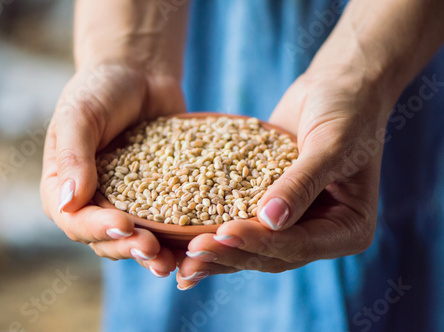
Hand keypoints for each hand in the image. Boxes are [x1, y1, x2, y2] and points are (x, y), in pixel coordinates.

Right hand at [40, 63, 184, 276]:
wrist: (139, 74)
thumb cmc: (101, 89)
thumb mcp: (80, 116)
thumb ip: (73, 157)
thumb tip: (67, 201)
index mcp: (66, 188)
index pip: (75, 220)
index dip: (97, 229)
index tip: (123, 225)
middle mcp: (95, 202)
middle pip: (106, 239)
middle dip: (129, 247)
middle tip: (152, 250)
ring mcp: (128, 202)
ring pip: (136, 239)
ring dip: (153, 253)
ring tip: (171, 262)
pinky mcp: (158, 197)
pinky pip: (165, 222)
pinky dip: (176, 236)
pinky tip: (194, 243)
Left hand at [177, 66, 390, 288]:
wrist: (335, 86)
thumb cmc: (347, 110)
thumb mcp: (331, 145)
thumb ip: (301, 183)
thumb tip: (269, 220)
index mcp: (347, 229)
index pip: (299, 244)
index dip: (261, 242)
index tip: (224, 234)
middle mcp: (319, 232)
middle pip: (271, 255)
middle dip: (231, 254)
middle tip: (191, 254)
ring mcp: (293, 221)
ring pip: (252, 246)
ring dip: (217, 252)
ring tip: (180, 261)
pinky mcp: (268, 205)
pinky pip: (241, 220)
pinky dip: (215, 230)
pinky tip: (183, 240)